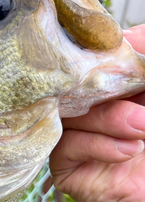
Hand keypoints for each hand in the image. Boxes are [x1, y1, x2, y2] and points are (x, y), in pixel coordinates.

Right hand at [50, 25, 144, 201]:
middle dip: (110, 95)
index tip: (119, 58)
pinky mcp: (67, 167)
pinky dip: (96, 145)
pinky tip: (126, 153)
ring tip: (140, 132)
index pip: (91, 65)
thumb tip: (123, 34)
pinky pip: (64, 146)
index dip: (101, 60)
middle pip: (76, 88)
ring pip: (69, 115)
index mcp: (116, 93)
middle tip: (140, 108)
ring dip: (108, 121)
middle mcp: (93, 113)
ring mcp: (78, 139)